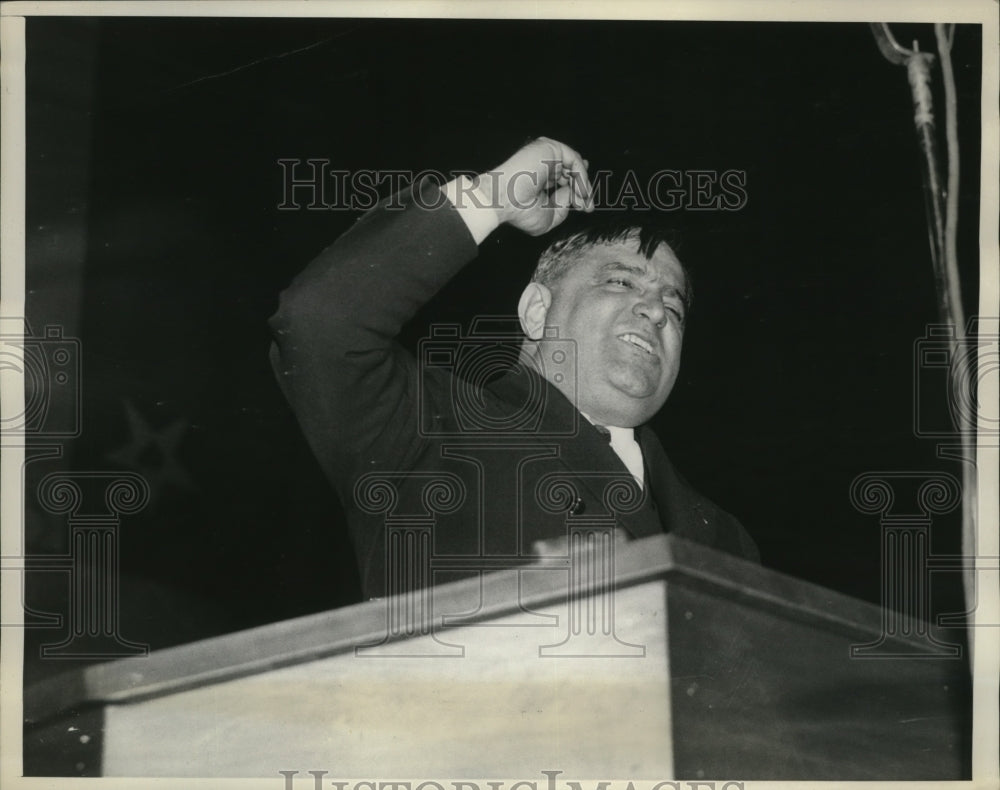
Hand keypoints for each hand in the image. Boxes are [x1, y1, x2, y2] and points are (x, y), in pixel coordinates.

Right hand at [475, 137, 593, 235]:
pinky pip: (574, 159)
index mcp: (541, 179)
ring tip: (583, 199)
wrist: (504, 200)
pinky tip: (581, 190)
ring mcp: (547, 156)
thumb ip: (564, 207)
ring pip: (575, 166)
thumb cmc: (519, 211)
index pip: (565, 181)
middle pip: (572, 173)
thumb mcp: (549, 218)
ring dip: (583, 184)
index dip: (578, 194)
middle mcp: (544, 165)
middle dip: (582, 190)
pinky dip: (581, 175)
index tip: (586, 208)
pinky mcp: (550, 148)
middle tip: (587, 205)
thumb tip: (575, 195)